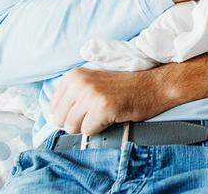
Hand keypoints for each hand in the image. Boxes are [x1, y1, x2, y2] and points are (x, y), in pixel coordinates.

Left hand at [49, 65, 173, 135]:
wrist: (153, 86)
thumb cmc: (124, 88)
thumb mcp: (93, 83)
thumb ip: (73, 96)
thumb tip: (55, 120)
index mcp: (74, 76)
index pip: (53, 109)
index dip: (70, 115)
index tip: (87, 109)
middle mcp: (79, 82)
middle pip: (61, 119)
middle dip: (77, 123)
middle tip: (96, 114)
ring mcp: (91, 94)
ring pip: (72, 127)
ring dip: (89, 126)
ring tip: (104, 114)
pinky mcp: (102, 107)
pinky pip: (89, 131)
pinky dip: (100, 129)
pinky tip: (112, 116)